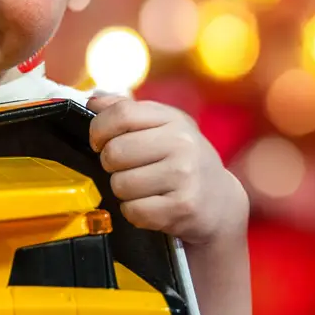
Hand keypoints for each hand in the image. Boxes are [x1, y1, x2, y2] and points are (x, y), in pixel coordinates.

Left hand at [87, 94, 245, 244]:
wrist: (221, 202)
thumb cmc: (184, 162)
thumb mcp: (164, 128)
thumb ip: (128, 111)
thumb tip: (93, 102)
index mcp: (173, 120)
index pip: (121, 114)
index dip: (99, 129)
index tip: (99, 142)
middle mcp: (181, 144)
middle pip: (114, 152)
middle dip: (111, 165)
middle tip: (127, 170)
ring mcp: (184, 176)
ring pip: (120, 185)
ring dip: (124, 192)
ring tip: (144, 189)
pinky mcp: (182, 207)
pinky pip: (133, 211)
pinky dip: (135, 212)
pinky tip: (152, 206)